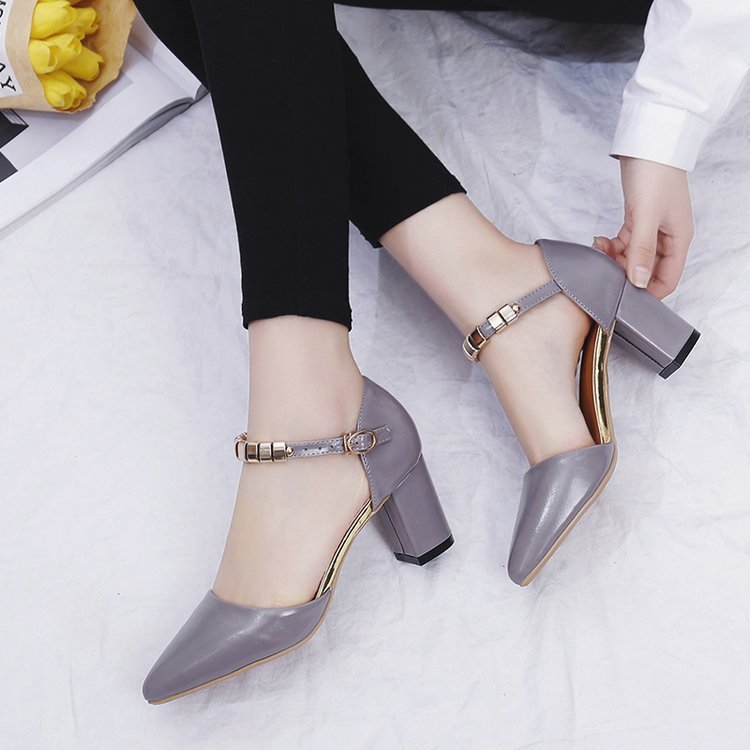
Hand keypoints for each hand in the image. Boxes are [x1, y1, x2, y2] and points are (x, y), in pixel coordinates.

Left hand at [593, 156, 692, 298]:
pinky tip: (600, 242)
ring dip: (614, 259)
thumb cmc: (655, 174)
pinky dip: (612, 246)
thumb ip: (641, 251)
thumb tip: (640, 282)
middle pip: (647, 270)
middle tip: (604, 271)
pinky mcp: (638, 219)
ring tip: (598, 250)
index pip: (668, 279)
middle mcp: (667, 236)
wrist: (648, 143)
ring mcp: (652, 228)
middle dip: (625, 273)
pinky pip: (625, 243)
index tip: (625, 296)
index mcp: (679, 239)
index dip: (648, 292)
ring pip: (632, 257)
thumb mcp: (646, 216)